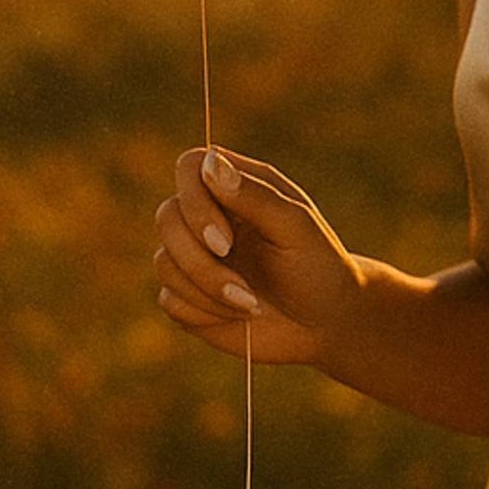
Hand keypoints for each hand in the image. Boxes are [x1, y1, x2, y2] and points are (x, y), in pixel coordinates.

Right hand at [152, 145, 364, 366]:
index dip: (194, 202)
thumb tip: (210, 163)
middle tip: (242, 285)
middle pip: (167, 217)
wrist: (325, 324)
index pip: (190, 167)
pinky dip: (203, 312)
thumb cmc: (319, 268)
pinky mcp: (188, 294)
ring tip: (250, 303)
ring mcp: (196, 255)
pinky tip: (238, 316)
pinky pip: (169, 299)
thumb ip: (255, 195)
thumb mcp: (297, 228)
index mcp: (239, 187)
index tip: (224, 240)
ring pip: (163, 262)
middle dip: (197, 258)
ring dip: (206, 291)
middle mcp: (210, 215)